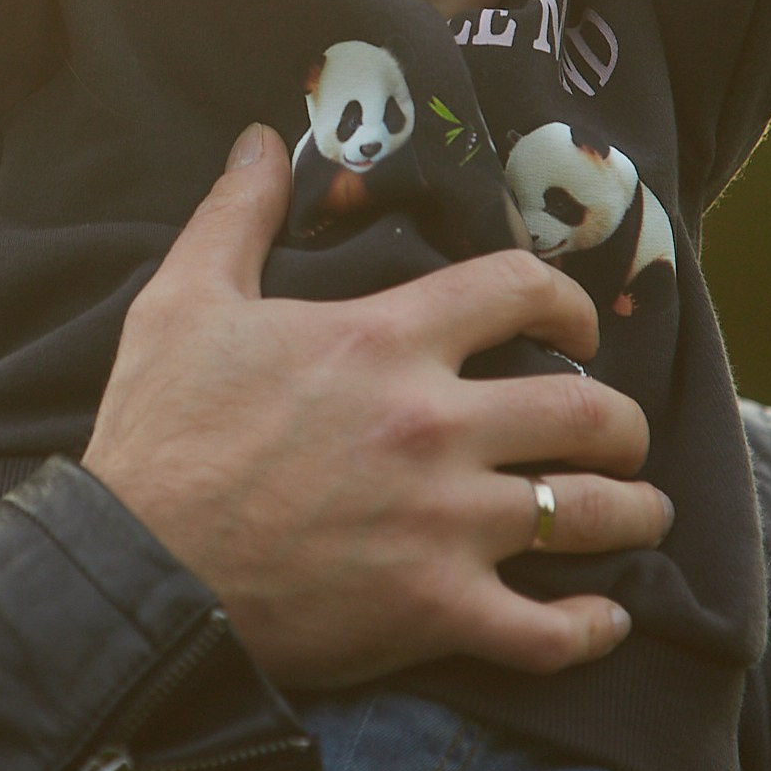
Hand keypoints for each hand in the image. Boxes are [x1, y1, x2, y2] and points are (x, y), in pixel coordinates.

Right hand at [84, 127, 669, 689]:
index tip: (577, 328)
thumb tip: (259, 139)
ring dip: (632, 513)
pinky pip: (548, 630)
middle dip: (622, 423)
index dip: (569, 302)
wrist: (130, 572)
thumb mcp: (182, 304)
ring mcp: (442, 524)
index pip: (522, 290)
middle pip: (586, 411)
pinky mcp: (432, 612)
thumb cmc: (157, 437)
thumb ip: (235, 217)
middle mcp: (432, 427)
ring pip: (588, 514)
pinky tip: (605, 618)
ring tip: (640, 513)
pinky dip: (590, 629)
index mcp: (385, 343)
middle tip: (620, 435)